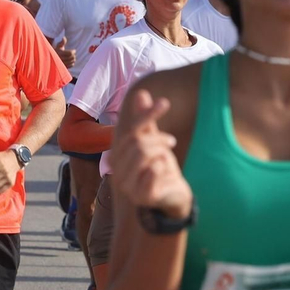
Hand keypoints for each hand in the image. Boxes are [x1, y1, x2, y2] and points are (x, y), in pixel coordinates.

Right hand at [53, 36, 76, 70]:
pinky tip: (71, 61)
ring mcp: (62, 64)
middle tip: (73, 54)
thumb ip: (62, 42)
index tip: (74, 50)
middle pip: (72, 57)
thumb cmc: (56, 51)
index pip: (70, 53)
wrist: (51, 59)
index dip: (73, 51)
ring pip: (72, 61)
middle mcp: (60, 59)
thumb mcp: (58, 46)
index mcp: (60, 53)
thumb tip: (63, 37)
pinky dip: (72, 63)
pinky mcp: (63, 67)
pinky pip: (71, 65)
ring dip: (74, 59)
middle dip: (74, 55)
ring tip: (72, 57)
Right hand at [110, 89, 190, 215]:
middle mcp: (118, 172)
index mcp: (117, 157)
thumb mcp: (153, 142)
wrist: (172, 197)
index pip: (129, 131)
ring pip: (146, 155)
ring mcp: (128, 187)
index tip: (165, 103)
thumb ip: (145, 121)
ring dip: (162, 153)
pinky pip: (154, 172)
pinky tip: (166, 172)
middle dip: (158, 139)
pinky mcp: (142, 197)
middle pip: (137, 143)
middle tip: (171, 141)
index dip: (147, 116)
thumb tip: (141, 92)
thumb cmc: (160, 168)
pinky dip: (163, 168)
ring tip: (168, 157)